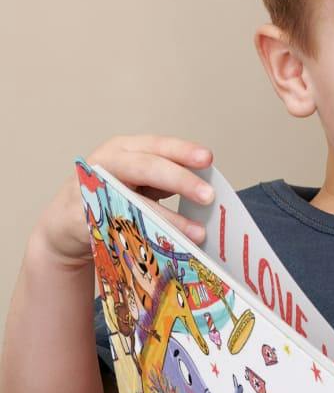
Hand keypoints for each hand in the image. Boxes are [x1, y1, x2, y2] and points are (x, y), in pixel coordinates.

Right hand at [41, 136, 213, 266]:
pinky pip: (119, 227)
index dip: (182, 151)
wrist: (65, 225)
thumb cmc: (110, 198)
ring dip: (168, 218)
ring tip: (197, 233)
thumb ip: (166, 180)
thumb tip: (207, 191)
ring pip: (134, 200)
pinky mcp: (83, 216)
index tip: (208, 159)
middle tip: (208, 196)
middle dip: (180, 180)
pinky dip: (146, 237)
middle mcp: (107, 163)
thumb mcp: (138, 181)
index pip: (157, 145)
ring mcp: (92, 188)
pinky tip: (166, 246)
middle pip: (147, 167)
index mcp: (125, 150)